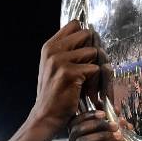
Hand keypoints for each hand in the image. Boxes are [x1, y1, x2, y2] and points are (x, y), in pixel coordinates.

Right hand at [26, 21, 99, 138]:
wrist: (46, 116)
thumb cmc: (54, 94)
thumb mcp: (54, 68)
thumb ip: (66, 51)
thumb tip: (89, 35)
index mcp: (49, 46)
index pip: (75, 24)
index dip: (85, 36)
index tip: (86, 52)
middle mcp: (53, 50)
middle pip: (87, 35)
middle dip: (93, 50)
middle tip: (90, 69)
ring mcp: (60, 60)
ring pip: (93, 52)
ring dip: (96, 68)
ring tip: (88, 83)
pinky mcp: (70, 73)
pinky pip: (95, 69)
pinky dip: (95, 82)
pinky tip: (87, 92)